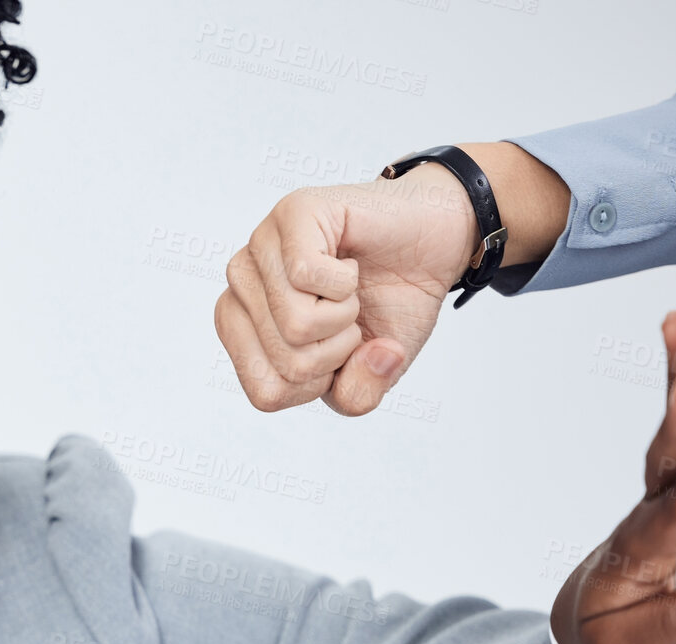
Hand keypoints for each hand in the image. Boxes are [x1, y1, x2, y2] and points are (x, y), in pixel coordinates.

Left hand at [214, 143, 569, 415]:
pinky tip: (349, 266)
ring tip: (349, 290)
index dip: (318, 385)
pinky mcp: (291, 214)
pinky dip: (345, 284)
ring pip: (294, 325)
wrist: (434, 245)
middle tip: (349, 313)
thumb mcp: (375, 373)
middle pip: (283, 363)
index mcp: (244, 327)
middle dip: (336, 351)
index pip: (265, 393)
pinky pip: (305, 277)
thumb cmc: (392, 302)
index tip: (336, 349)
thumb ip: (355, 396)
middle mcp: (240, 286)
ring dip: (343, 316)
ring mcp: (260, 246)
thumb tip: (361, 361)